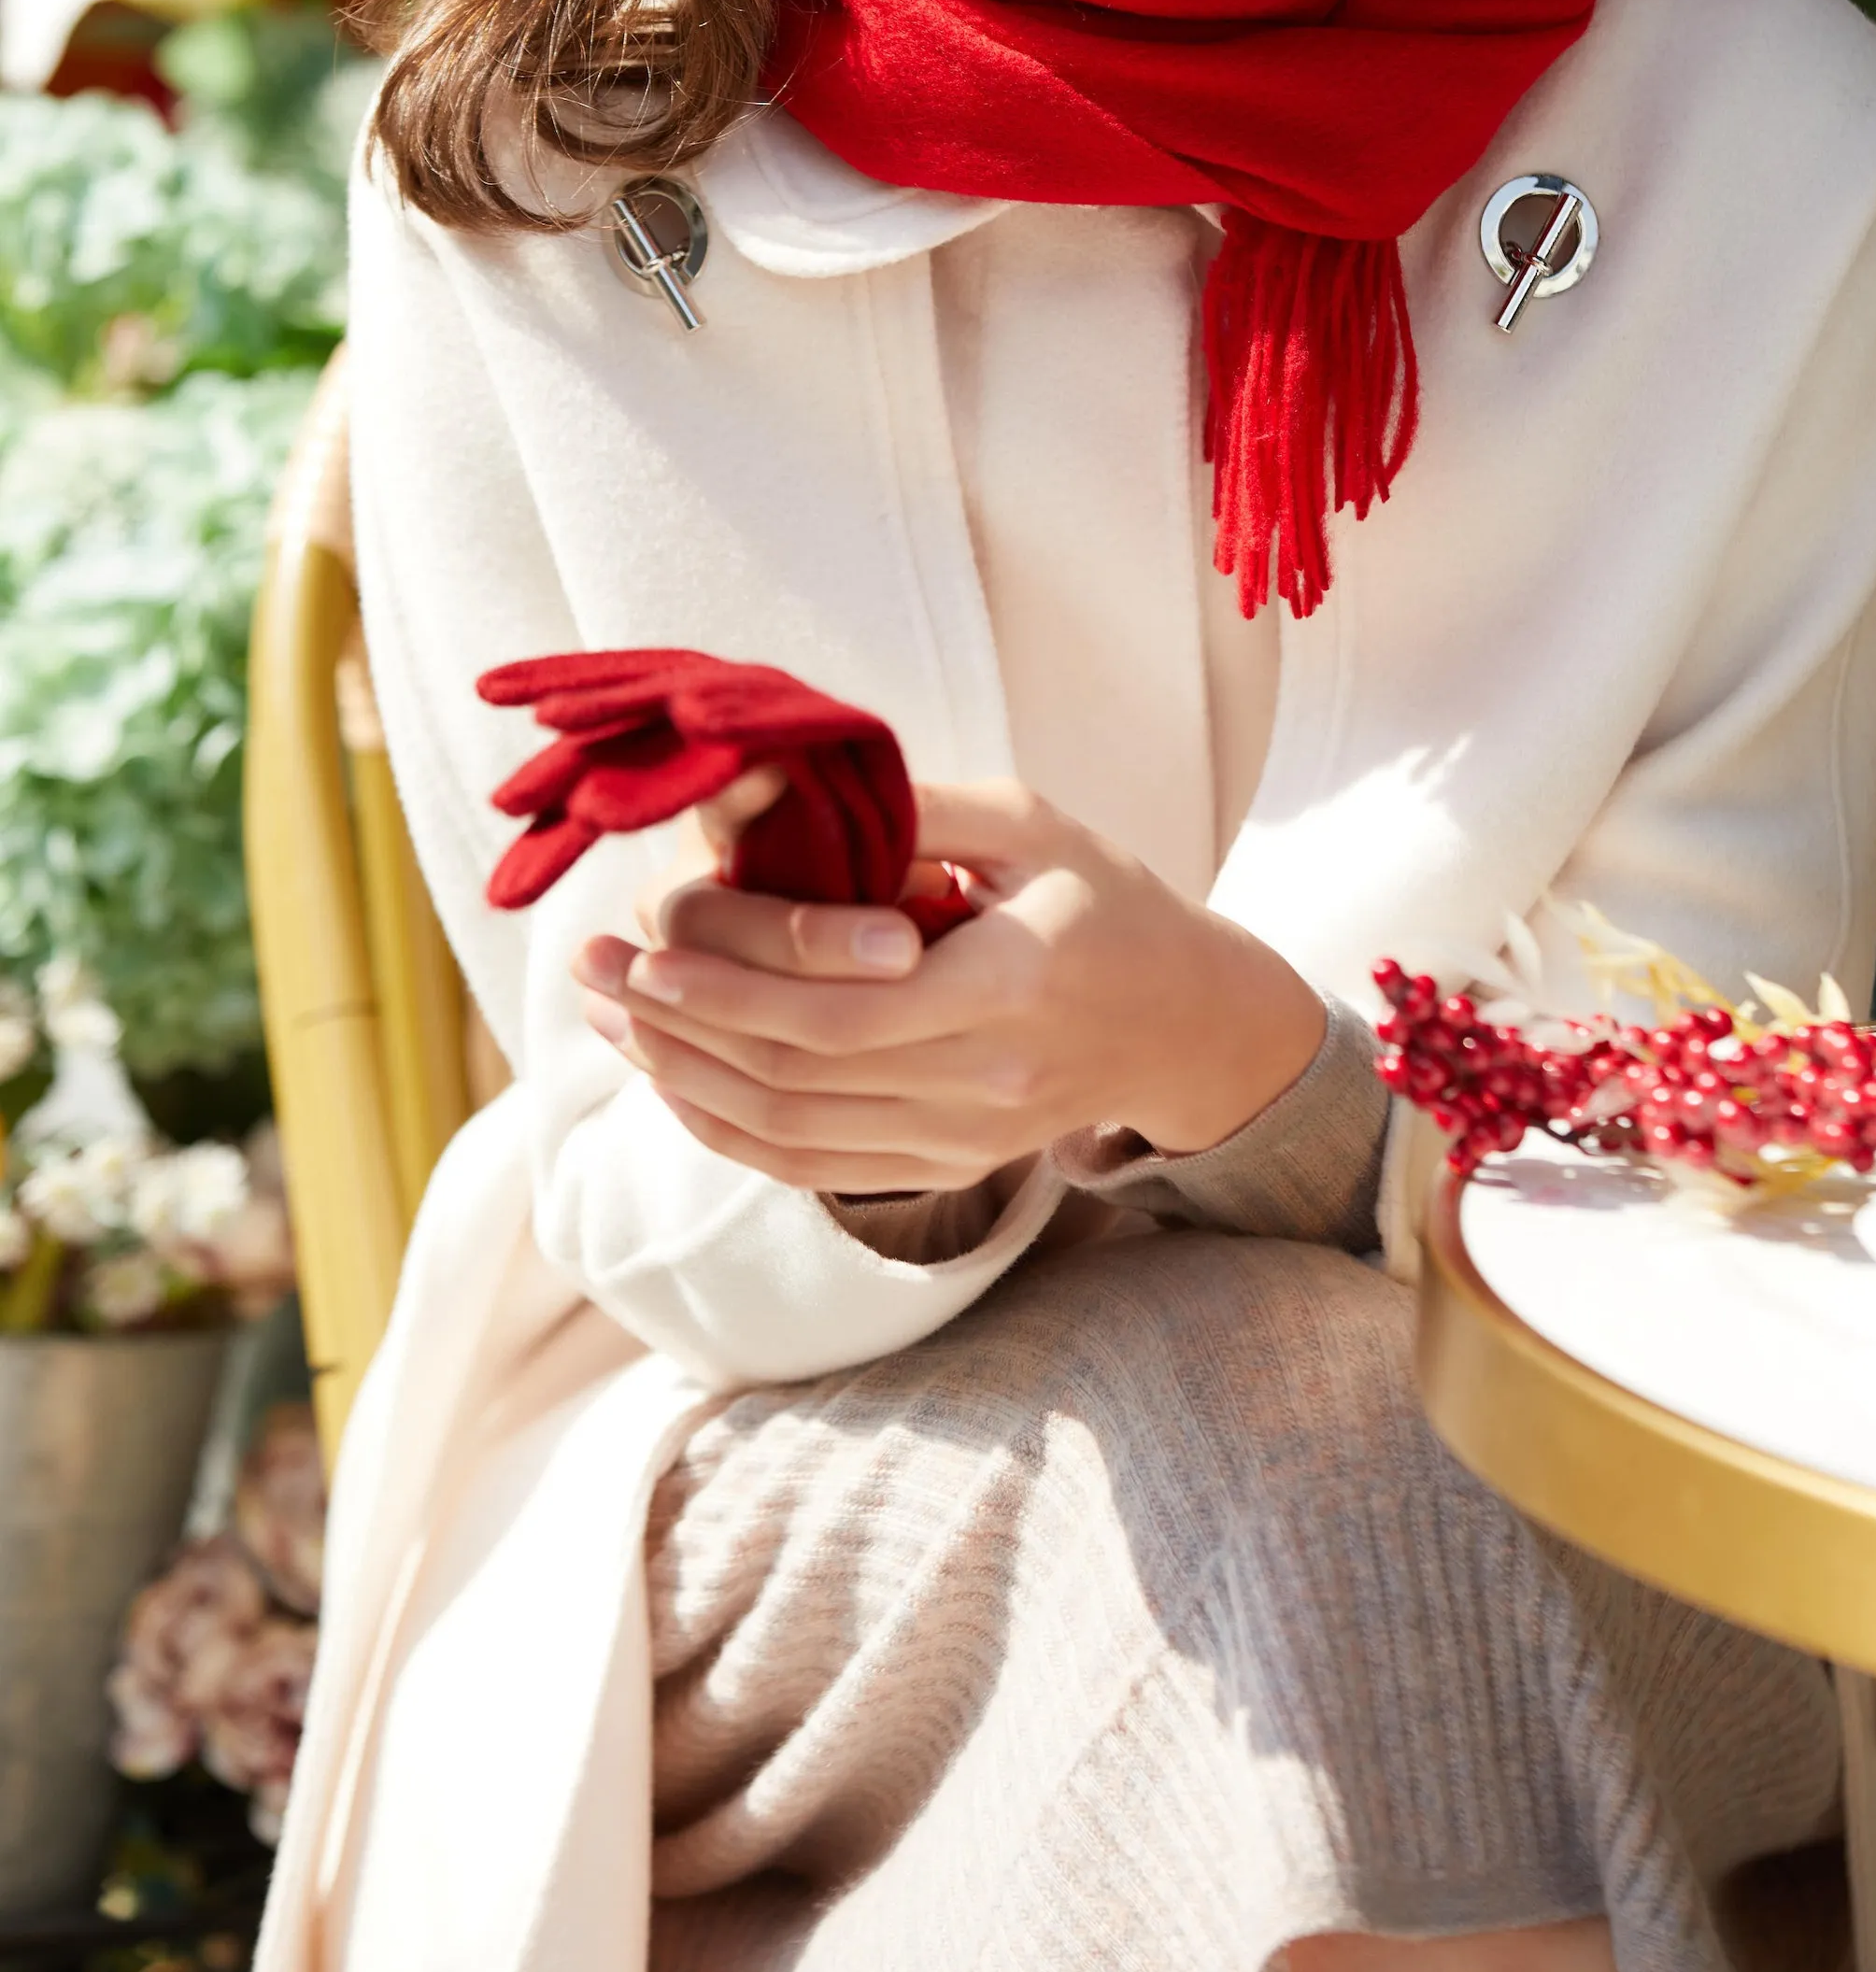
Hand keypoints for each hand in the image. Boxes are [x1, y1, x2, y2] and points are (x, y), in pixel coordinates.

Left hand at [571, 778, 1327, 1194]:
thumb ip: (919, 813)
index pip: (837, 1011)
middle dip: (677, 1024)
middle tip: (594, 969)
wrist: (1185, 1021)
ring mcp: (966, 1140)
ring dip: (682, 1078)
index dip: (728, 988)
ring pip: (790, 1130)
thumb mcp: (1033, 824)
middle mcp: (985, 1084)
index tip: (646, 941)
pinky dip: (729, 1130)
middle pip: (795, 1075)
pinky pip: (813, 1168)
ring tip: (608, 1018)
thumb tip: (784, 803)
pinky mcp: (949, 1167)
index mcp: (1011, 986)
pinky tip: (671, 1079)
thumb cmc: (1107, 898)